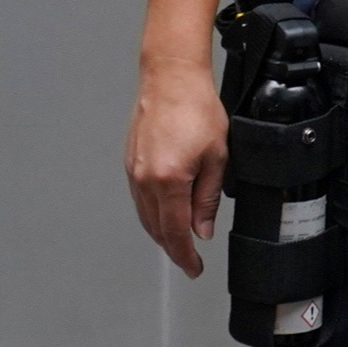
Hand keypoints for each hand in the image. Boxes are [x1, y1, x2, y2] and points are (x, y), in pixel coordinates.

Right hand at [127, 55, 231, 276]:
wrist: (171, 78)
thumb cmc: (196, 108)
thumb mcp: (217, 155)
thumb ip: (208, 196)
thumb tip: (202, 228)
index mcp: (168, 180)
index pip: (175, 232)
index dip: (185, 255)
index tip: (194, 268)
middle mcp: (144, 180)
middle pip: (156, 228)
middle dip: (173, 247)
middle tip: (189, 259)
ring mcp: (134, 172)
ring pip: (145, 215)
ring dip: (161, 232)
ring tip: (179, 240)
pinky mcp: (130, 163)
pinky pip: (140, 199)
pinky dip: (152, 212)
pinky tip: (165, 212)